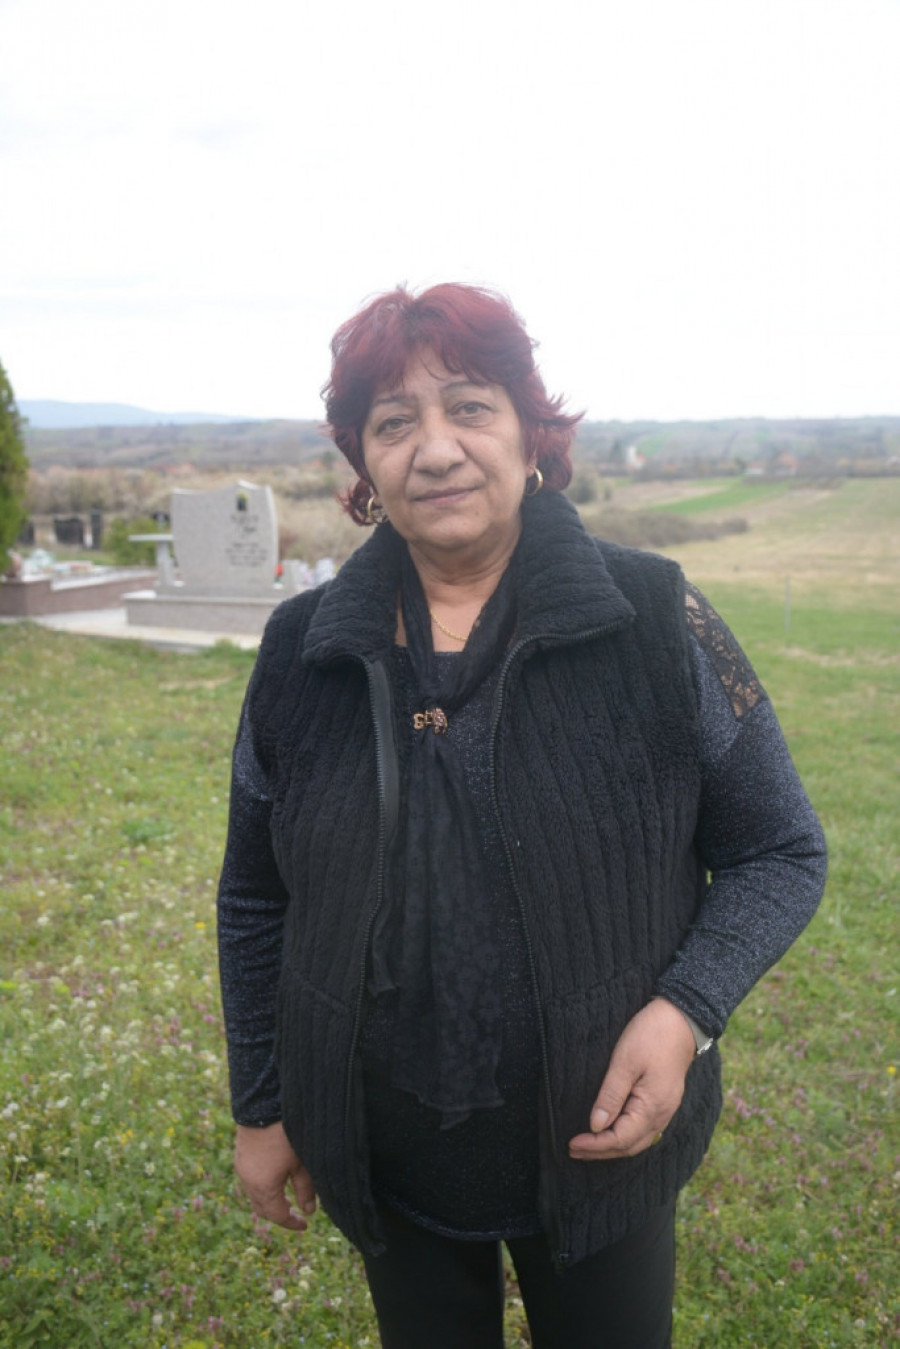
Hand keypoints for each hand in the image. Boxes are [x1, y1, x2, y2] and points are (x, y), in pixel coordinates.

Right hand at [234, 1121, 316, 1230]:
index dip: (292, 1223)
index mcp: (264, 1188)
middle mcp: (248, 1182)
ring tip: (287, 1197)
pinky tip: (275, 1179)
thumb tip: (309, 1211)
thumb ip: (306, 1189)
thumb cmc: (286, 1132)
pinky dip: (262, 1187)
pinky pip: (250, 1182)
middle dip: (279, 1214)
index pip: (277, 1216)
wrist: (262, 1103)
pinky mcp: (240, 1156)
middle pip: (263, 1209)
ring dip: (270, 1201)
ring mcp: (242, 1168)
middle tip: (296, 1214)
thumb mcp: (301, 1162)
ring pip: (255, 1195)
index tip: (305, 1225)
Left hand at [568, 998, 695, 1160]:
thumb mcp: (625, 1062)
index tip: (572, 1143)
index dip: (595, 1144)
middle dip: (601, 1151)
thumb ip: (611, 1095)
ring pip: (638, 1141)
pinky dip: (625, 1137)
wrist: (681, 1018)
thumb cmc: (651, 1036)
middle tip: (574, 1150)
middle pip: (629, 1146)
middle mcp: (662, 1115)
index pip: (620, 1139)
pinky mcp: (664, 1101)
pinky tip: (612, 1132)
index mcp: (652, 1107)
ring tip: (589, 1147)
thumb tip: (596, 1126)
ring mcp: (666, 1109)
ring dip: (613, 1147)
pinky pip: (645, 1131)